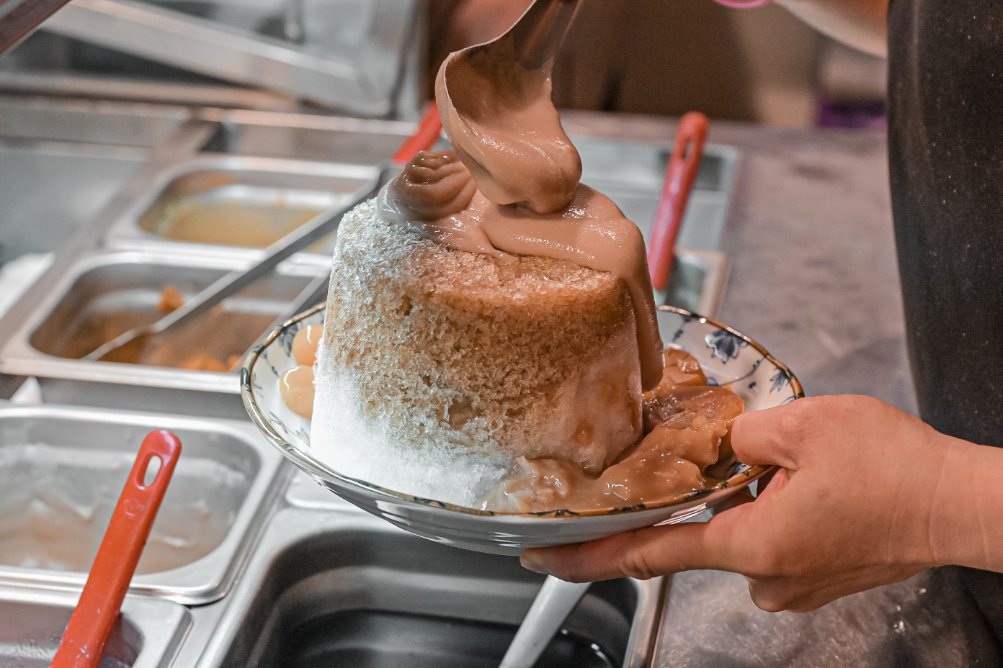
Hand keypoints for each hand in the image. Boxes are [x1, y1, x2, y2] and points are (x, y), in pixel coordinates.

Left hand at [521, 395, 970, 611]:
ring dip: (745, 496)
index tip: (544, 556)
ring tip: (794, 464)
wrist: (961, 504)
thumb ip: (737, 433)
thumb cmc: (897, 472)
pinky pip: (769, 536)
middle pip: (697, 532)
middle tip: (737, 457)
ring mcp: (792, 582)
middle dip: (700, 493)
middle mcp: (765, 575)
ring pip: (738, 529)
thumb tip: (720, 447)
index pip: (645, 554)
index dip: (586, 555)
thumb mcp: (802, 425)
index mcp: (751, 544)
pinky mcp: (814, 575)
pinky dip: (769, 508)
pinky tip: (803, 483)